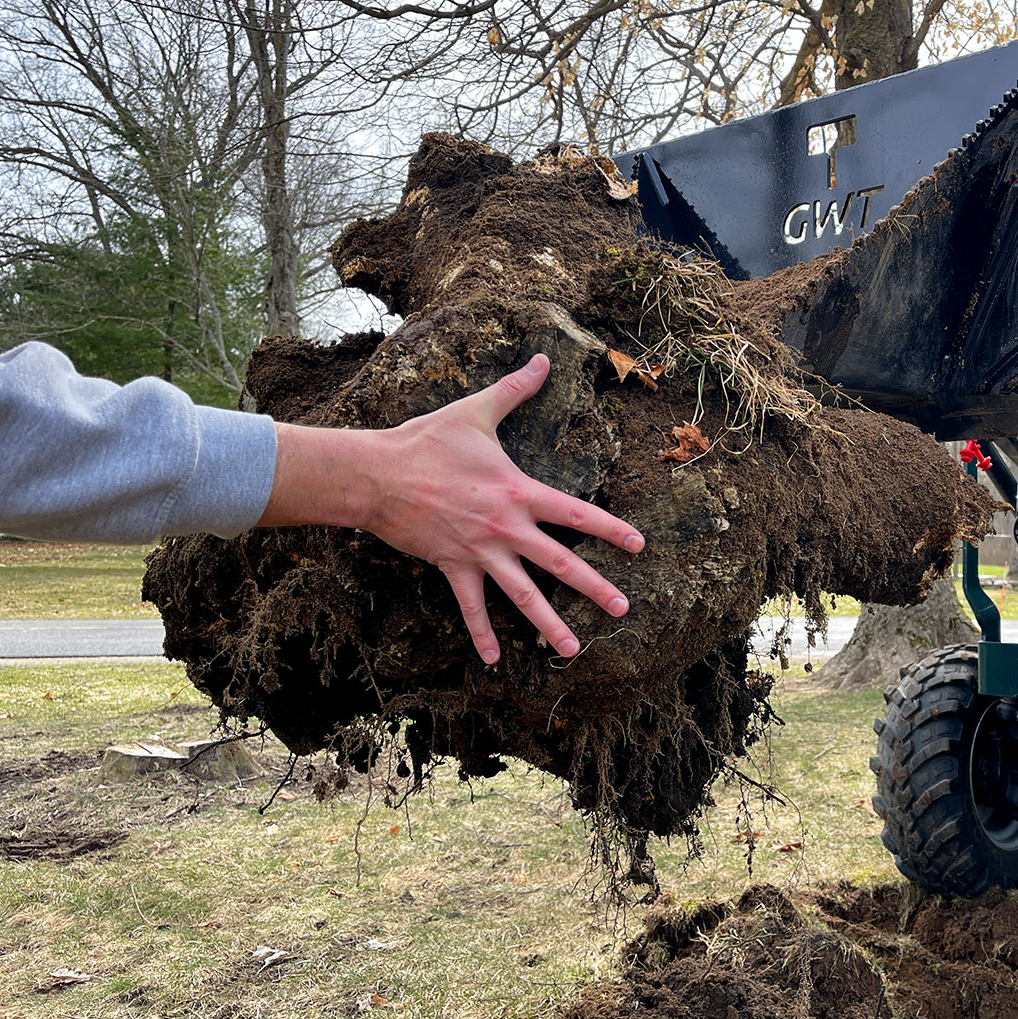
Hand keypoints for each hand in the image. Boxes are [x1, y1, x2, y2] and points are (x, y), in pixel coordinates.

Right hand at [259, 354, 643, 662]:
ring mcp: (481, 551)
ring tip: (573, 651)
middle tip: (624, 610)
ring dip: (549, 624)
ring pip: (523, 595)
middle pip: (561, 563)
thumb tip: (544, 357)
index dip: (612, 530)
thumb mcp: (477, 410)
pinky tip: (493, 661)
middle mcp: (507, 527)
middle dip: (595, 588)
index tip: (639, 547)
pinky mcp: (452, 566)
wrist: (378, 474)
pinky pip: (471, 607)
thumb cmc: (428, 440)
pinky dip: (481, 634)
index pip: (577, 514)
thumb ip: (516, 389)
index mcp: (520, 491)